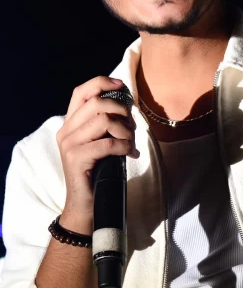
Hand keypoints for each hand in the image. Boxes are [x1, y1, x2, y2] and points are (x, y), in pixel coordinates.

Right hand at [56, 77, 138, 225]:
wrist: (86, 204)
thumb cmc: (98, 172)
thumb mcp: (101, 143)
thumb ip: (106, 125)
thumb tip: (127, 106)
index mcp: (70, 123)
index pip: (81, 91)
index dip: (102, 83)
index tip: (122, 86)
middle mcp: (66, 130)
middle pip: (97, 103)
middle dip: (122, 111)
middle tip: (132, 128)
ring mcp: (69, 144)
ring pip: (104, 120)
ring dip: (125, 130)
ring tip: (130, 143)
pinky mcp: (76, 157)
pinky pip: (108, 143)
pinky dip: (125, 146)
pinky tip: (130, 154)